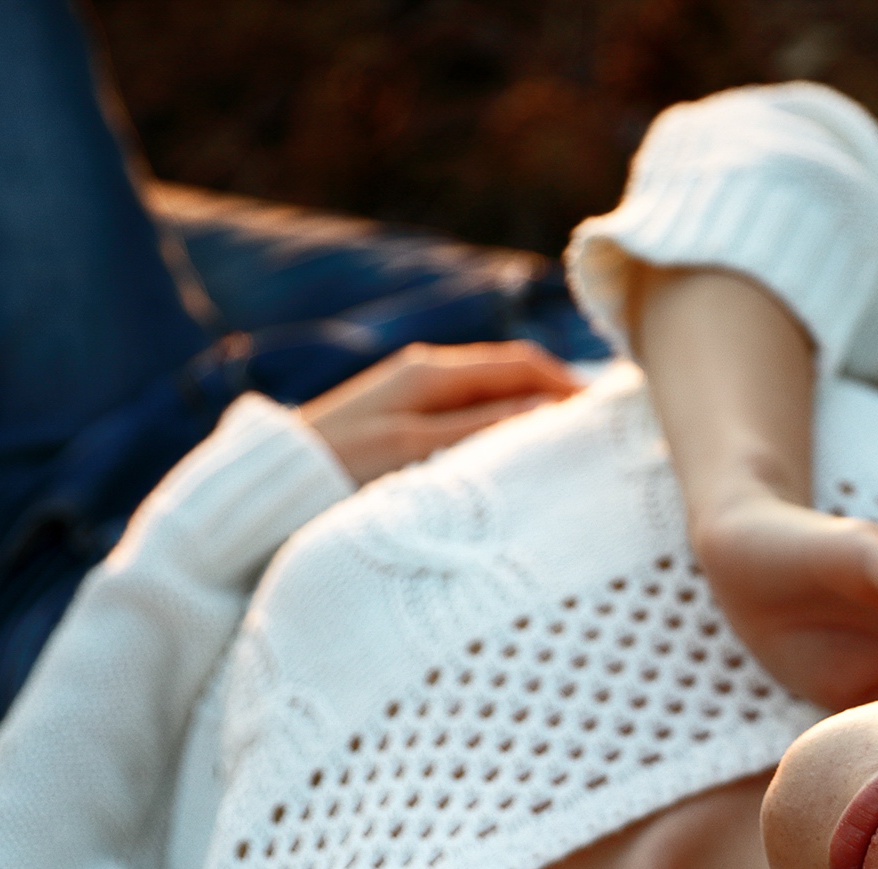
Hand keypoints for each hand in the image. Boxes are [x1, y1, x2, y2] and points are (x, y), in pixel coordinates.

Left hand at [297, 341, 579, 484]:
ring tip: (565, 449)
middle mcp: (426, 373)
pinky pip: (470, 416)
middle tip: (599, 434)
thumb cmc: (338, 472)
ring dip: (531, 416)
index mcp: (432, 372)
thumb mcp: (414, 449)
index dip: (569, 386)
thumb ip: (481, 428)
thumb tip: (549, 411)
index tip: (608, 416)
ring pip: (493, 398)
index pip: (523, 365)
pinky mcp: (404, 422)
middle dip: (557, 399)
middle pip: (513, 377)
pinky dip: (502, 429)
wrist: (269, 492)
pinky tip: (513, 458)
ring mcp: (414, 396)